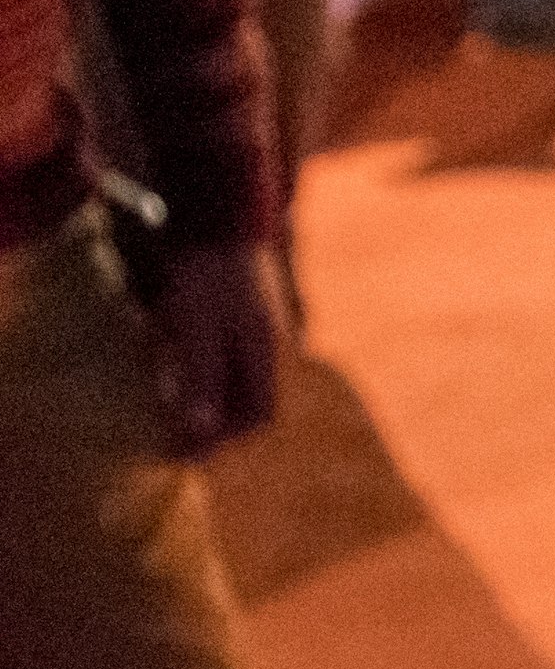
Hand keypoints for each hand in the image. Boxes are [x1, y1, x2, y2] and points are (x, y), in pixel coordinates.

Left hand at [145, 240, 288, 454]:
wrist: (216, 216)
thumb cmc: (206, 278)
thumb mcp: (197, 333)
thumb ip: (202, 383)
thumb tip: (202, 434)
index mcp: (265, 352)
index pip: (259, 415)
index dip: (225, 440)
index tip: (183, 452)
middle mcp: (269, 343)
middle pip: (250, 400)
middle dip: (217, 424)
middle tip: (172, 435)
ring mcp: (258, 326)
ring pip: (238, 378)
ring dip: (209, 399)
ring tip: (170, 405)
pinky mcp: (242, 312)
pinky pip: (228, 356)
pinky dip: (205, 373)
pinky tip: (177, 365)